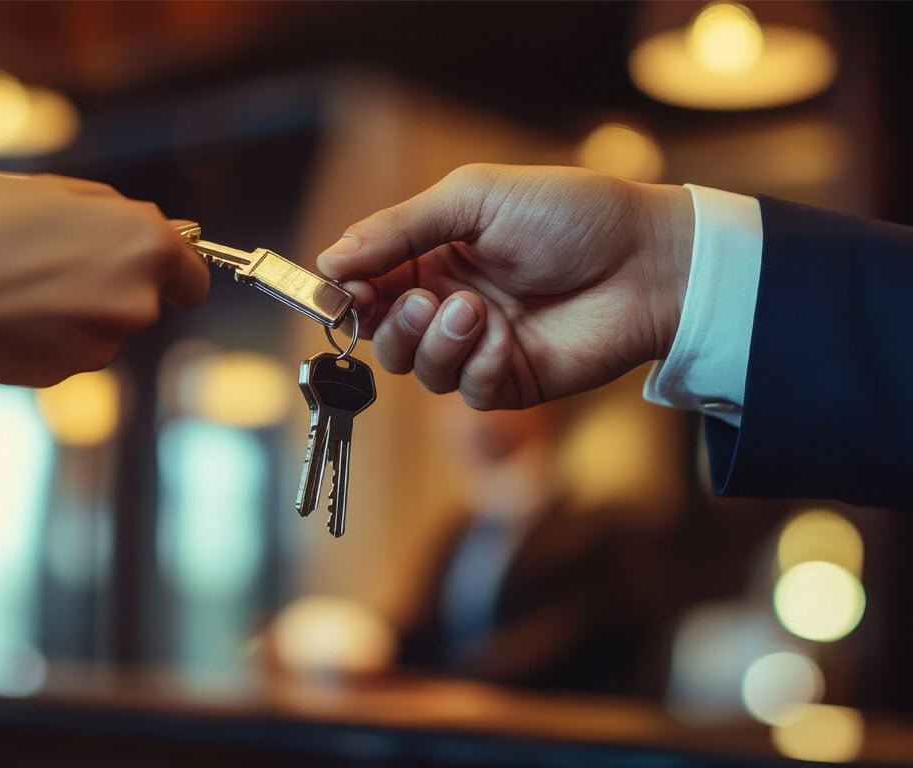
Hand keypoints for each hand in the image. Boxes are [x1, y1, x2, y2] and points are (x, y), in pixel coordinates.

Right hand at [0, 168, 208, 390]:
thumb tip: (153, 225)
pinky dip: (47, 336)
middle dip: (111, 283)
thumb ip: (108, 212)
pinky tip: (0, 315)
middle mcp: (135, 300)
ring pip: (104, 326)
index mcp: (143, 244)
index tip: (145, 266)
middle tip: (47, 258)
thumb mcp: (42, 188)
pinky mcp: (64, 376)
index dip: (171, 269)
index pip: (192, 274)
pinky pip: (69, 349)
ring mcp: (100, 344)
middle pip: (144, 299)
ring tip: (10, 281)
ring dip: (75, 309)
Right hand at [316, 164, 693, 408]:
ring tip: (473, 310)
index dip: (345, 291)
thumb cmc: (569, 215)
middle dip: (389, 323)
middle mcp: (447, 301)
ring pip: (416, 368)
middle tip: (424, 301)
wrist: (647, 262)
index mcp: (433, 253)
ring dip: (435, 342)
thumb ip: (399, 229)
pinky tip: (505, 337)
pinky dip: (476, 365)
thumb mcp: (474, 199)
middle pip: (381, 334)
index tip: (337, 291)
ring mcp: (477, 345)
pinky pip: (465, 391)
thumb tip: (329, 258)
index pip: (366, 280)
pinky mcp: (507, 380)